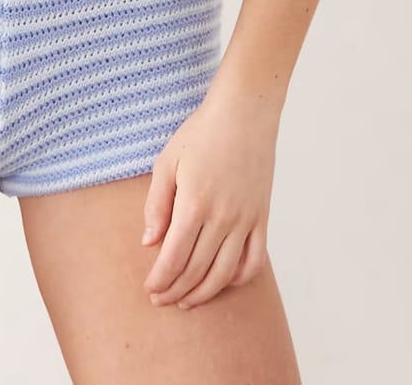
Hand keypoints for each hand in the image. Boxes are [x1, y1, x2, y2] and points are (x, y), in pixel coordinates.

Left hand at [139, 88, 279, 310]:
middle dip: (176, 291)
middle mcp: (222, 217)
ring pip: (225, 273)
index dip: (160, 280)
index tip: (150, 290)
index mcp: (194, 203)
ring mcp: (246, 219)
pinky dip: (239, 278)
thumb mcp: (167, 161)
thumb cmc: (202, 132)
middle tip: (161, 300)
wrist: (245, 111)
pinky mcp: (262, 217)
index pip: (174, 258)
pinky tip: (223, 280)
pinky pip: (254, 260)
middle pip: (197, 270)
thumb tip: (149, 243)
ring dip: (204, 292)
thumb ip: (156, 205)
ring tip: (187, 300)